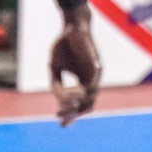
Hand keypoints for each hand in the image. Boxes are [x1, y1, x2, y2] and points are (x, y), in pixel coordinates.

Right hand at [49, 5, 100, 126]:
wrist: (72, 27)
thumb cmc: (63, 46)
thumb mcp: (55, 68)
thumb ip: (56, 84)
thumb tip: (58, 101)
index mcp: (82, 82)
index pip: (80, 105)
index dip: (71, 115)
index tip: (61, 124)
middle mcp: (91, 81)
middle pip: (87, 106)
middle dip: (74, 115)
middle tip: (61, 119)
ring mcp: (95, 75)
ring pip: (89, 99)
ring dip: (75, 105)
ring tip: (63, 107)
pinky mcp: (97, 68)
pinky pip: (91, 87)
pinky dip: (80, 94)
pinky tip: (70, 96)